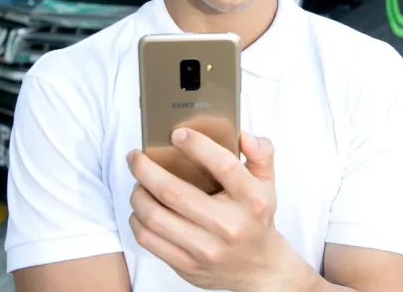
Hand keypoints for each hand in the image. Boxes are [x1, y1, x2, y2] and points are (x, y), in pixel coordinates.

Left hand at [127, 128, 297, 291]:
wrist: (258, 268)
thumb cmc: (255, 217)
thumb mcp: (267, 183)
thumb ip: (260, 154)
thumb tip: (243, 136)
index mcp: (251, 200)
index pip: (224, 165)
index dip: (197, 146)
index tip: (177, 134)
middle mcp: (229, 225)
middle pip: (174, 192)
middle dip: (146, 169)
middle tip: (135, 157)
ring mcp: (207, 249)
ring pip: (155, 217)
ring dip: (138, 194)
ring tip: (138, 182)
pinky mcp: (188, 266)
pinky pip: (149, 240)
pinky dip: (137, 219)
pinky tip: (141, 208)